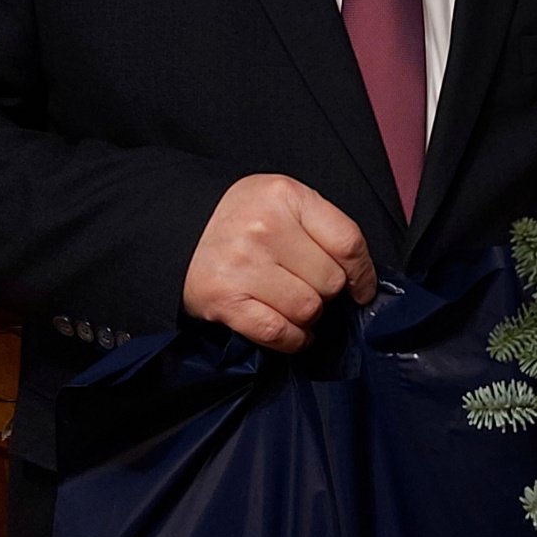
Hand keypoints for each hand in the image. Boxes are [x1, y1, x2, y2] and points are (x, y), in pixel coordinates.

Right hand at [182, 175, 376, 351]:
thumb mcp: (281, 200)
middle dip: (327, 293)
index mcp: (285, 196)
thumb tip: (360, 277)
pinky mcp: (224, 300)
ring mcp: (242, 265)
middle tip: (307, 287)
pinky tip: (290, 331)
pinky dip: (292, 339)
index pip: (348, 243)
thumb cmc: (240, 218)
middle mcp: (263, 228)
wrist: (174, 230)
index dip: (362, 273)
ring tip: (293, 305)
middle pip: (330, 281)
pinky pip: (279, 332)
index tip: (361, 288)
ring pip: (308, 310)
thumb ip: (321, 227)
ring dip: (308, 317)